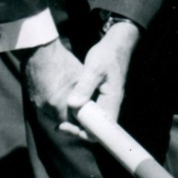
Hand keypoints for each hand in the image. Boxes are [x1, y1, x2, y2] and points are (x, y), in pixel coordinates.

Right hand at [21, 37, 82, 125]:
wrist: (39, 50)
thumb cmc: (62, 62)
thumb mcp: (79, 79)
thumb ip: (85, 97)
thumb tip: (93, 108)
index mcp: (58, 105)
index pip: (72, 123)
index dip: (81, 121)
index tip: (87, 117)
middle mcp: (45, 108)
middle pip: (62, 119)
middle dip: (72, 116)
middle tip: (80, 108)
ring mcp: (37, 103)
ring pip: (53, 113)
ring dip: (62, 109)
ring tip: (70, 98)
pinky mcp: (32, 97)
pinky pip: (45, 105)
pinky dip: (53, 102)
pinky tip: (59, 91)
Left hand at [61, 20, 140, 136]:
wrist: (117, 44)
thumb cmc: (107, 54)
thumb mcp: (94, 68)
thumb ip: (84, 86)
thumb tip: (72, 104)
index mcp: (112, 101)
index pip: (101, 130)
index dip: (84, 133)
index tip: (66, 126)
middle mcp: (110, 104)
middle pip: (96, 128)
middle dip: (78, 129)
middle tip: (60, 125)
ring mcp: (107, 101)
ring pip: (93, 120)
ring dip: (78, 121)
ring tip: (61, 119)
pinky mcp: (102, 96)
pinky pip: (91, 110)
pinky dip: (80, 111)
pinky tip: (69, 107)